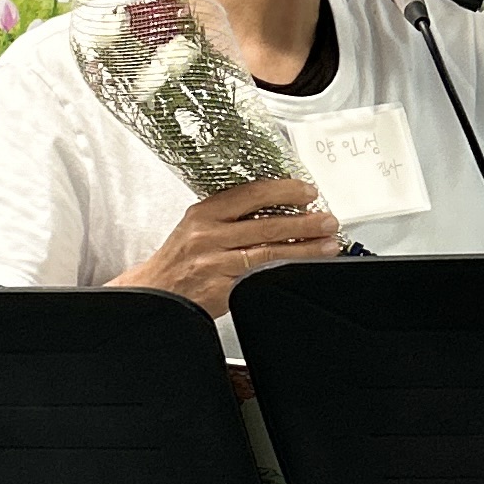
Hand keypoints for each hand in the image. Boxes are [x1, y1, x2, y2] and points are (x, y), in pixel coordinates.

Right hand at [115, 176, 340, 317]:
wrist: (155, 293)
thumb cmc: (179, 259)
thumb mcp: (197, 225)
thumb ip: (230, 214)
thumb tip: (276, 204)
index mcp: (204, 213)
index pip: (252, 194)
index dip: (285, 191)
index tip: (307, 192)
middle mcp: (209, 235)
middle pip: (267, 225)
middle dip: (305, 223)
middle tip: (328, 220)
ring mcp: (216, 264)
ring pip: (270, 253)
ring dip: (305, 249)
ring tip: (328, 244)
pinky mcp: (222, 289)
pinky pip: (260, 278)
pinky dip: (285, 271)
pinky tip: (302, 268)